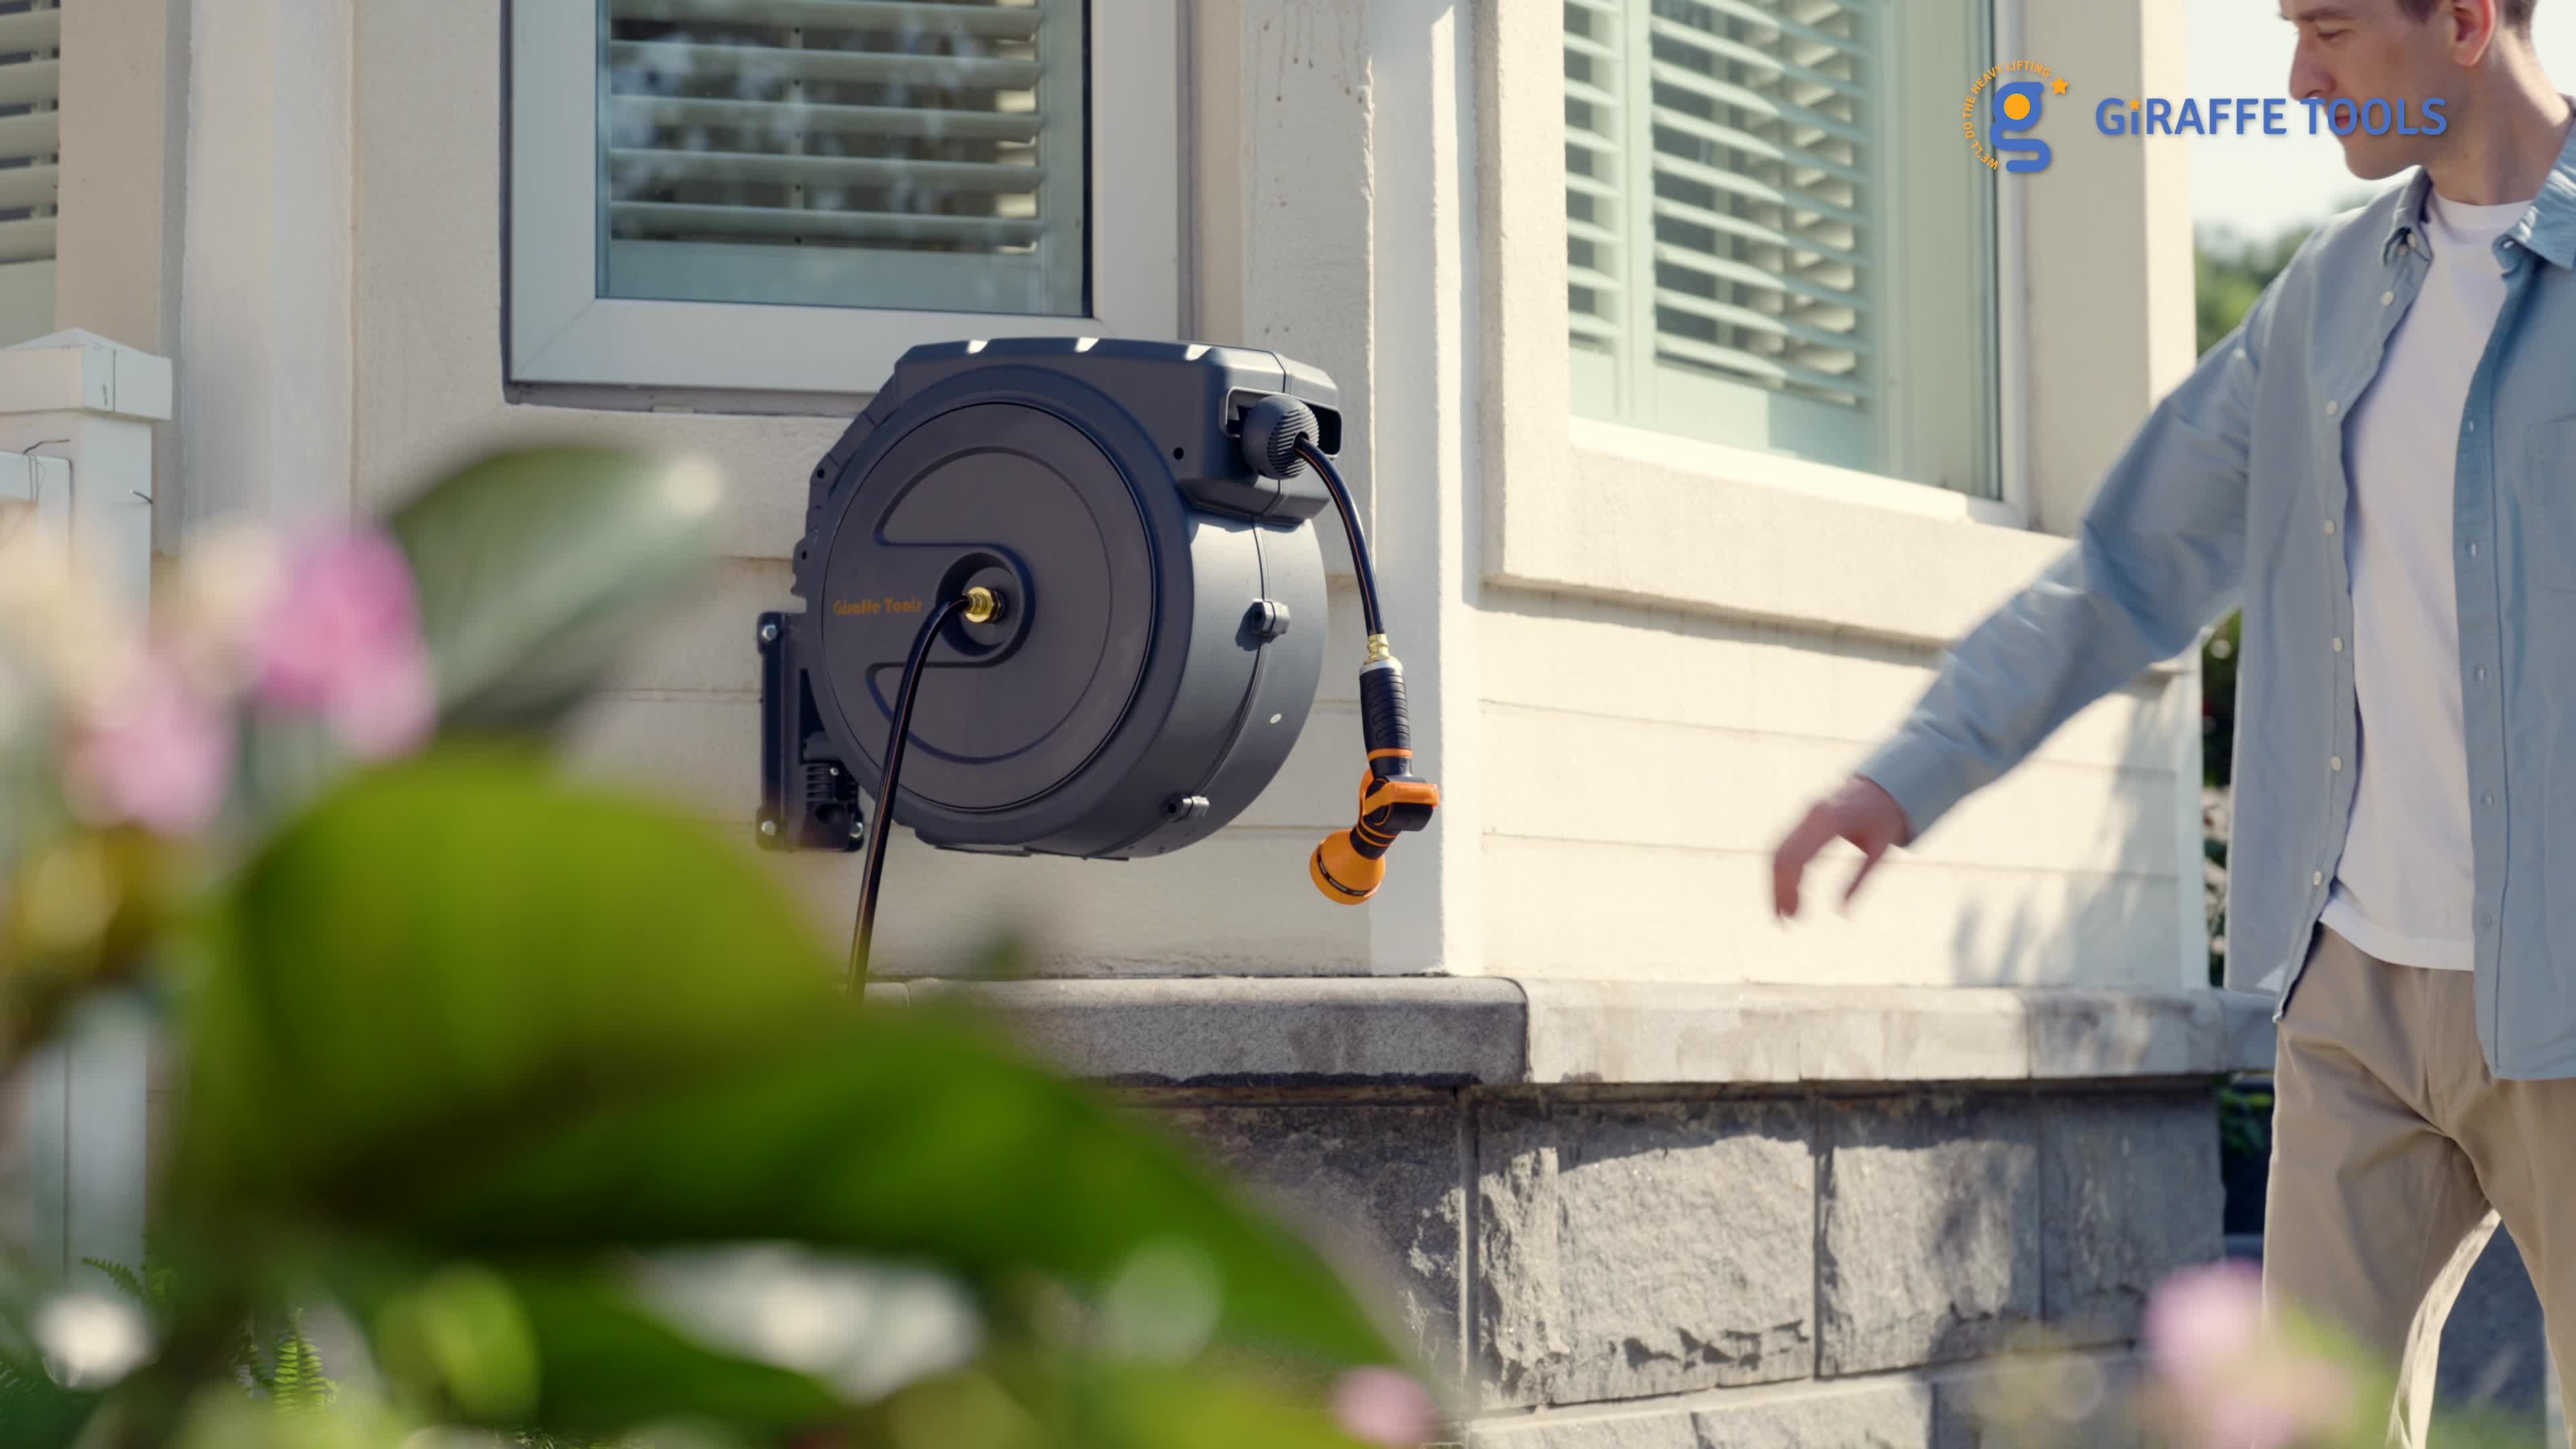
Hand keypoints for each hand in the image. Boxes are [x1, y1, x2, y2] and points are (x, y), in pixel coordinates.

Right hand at [1771, 776, 1910, 919]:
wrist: (1884, 785)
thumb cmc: (1885, 817)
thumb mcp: (1880, 850)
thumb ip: (1861, 881)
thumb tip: (1844, 914)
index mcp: (1828, 821)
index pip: (1795, 858)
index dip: (1788, 890)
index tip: (1794, 917)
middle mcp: (1810, 815)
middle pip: (1779, 857)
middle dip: (1776, 891)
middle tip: (1784, 923)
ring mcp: (1803, 815)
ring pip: (1777, 852)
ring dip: (1775, 883)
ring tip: (1783, 912)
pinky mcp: (1803, 820)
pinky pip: (1784, 846)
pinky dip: (1781, 871)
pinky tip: (1787, 891)